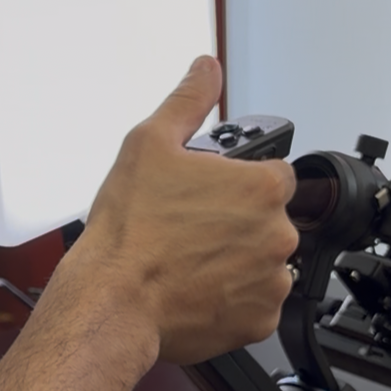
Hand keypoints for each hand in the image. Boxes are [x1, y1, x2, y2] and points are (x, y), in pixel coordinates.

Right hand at [77, 58, 297, 364]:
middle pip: (268, 220)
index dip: (238, 182)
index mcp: (262, 187)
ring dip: (237, 262)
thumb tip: (206, 68)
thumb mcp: (149, 143)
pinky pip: (255, 305)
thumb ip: (188, 100)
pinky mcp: (259, 322)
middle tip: (191, 230)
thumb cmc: (129, 231)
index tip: (211, 196)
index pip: (273, 174)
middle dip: (236, 224)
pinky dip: (232, 300)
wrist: (112, 301)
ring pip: (262, 263)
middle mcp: (277, 234)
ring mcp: (271, 281)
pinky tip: (197, 290)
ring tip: (190, 263)